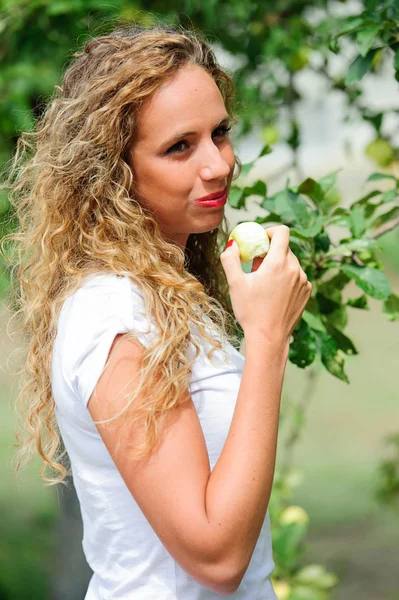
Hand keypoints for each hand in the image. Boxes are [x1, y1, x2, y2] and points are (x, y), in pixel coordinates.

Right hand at [220, 225, 311, 343]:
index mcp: (278, 263)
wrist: (269, 338)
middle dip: (270, 252)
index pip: (282, 232)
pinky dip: (286, 278)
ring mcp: (303, 281)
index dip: (270, 231)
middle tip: (256, 265)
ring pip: (291, 263)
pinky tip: (274, 294)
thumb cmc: (251, 311)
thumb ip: (230, 260)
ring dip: (278, 266)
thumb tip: (231, 245)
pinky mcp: (307, 292)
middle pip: (284, 248)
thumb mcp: (235, 283)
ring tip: (264, 283)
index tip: (260, 240)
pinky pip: (297, 276)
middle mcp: (295, 269)